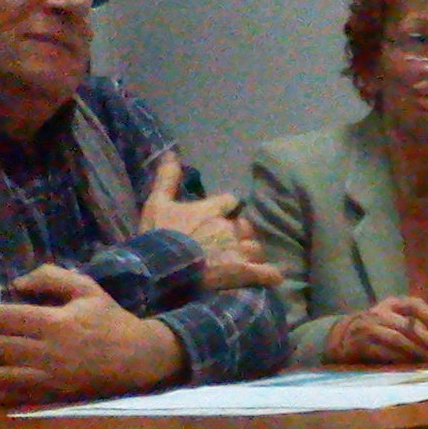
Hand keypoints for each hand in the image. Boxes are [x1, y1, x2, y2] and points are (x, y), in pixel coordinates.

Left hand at [0, 263, 184, 404]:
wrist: (139, 360)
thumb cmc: (109, 320)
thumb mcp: (86, 288)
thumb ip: (50, 277)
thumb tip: (16, 283)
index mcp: (53, 322)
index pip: (2, 319)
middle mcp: (46, 351)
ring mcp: (48, 378)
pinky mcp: (52, 396)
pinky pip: (13, 397)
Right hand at [140, 152, 282, 290]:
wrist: (161, 269)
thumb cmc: (159, 237)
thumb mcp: (157, 204)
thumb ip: (167, 178)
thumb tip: (171, 152)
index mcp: (213, 209)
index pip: (231, 201)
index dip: (227, 208)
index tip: (219, 215)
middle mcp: (230, 228)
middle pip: (246, 226)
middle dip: (241, 233)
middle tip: (230, 244)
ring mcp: (238, 250)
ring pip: (256, 248)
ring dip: (251, 253)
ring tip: (243, 262)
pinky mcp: (243, 272)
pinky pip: (267, 273)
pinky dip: (270, 275)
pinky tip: (271, 277)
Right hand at [327, 296, 427, 363]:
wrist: (341, 337)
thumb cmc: (375, 329)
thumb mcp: (391, 318)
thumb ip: (411, 324)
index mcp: (390, 304)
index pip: (414, 304)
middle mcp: (379, 313)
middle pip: (408, 325)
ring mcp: (368, 328)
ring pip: (398, 339)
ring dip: (417, 351)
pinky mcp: (361, 345)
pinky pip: (384, 353)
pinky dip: (400, 359)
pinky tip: (411, 364)